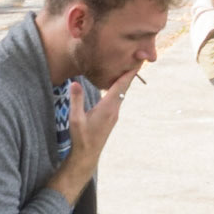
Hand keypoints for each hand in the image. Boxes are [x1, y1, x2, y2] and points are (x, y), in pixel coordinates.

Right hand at [49, 69, 138, 204]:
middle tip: (136, 58)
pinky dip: (118, 88)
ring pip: (121, 93)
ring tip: (125, 67)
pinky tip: (113, 84)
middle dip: (129, 73)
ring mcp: (114, 114)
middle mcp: (114, 109)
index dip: (129, 73)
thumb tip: (75, 82)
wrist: (87, 155)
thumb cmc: (81, 138)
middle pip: (124, 87)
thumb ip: (76, 100)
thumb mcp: (76, 119)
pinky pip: (117, 98)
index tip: (138, 60)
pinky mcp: (111, 117)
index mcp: (108, 107)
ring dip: (123, 80)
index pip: (121, 86)